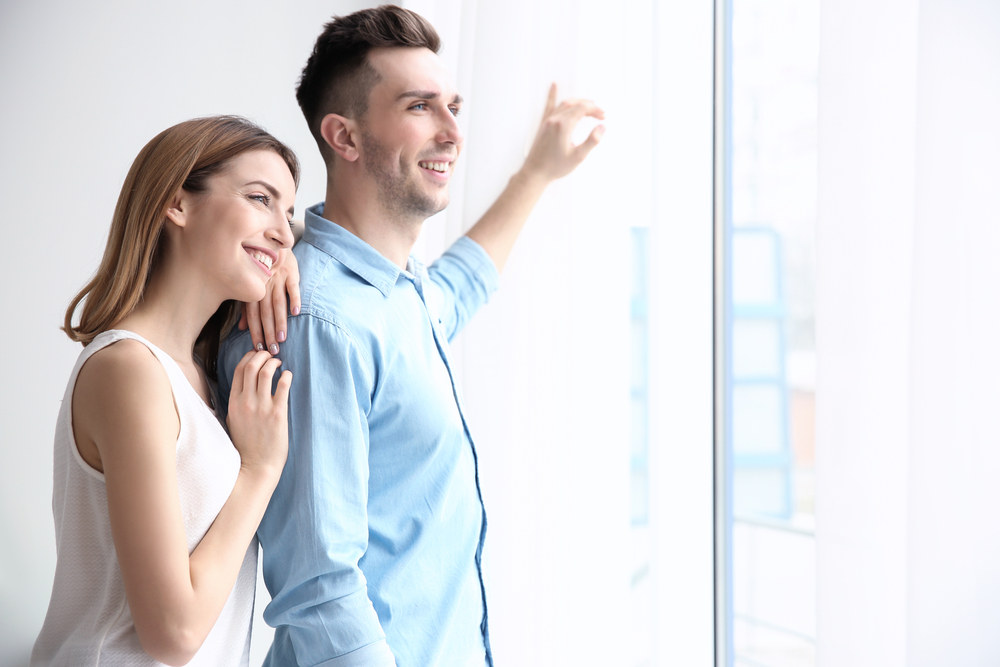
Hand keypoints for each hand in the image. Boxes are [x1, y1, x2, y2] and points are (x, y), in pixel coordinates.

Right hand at [225, 349, 290, 474]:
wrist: (256, 466)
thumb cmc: (246, 446)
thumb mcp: (233, 422)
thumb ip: (236, 404)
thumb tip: (242, 389)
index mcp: (234, 403)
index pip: (238, 371)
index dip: (249, 357)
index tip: (257, 354)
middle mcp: (246, 402)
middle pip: (251, 366)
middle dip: (262, 355)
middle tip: (270, 354)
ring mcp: (261, 407)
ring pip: (266, 372)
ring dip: (273, 362)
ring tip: (279, 363)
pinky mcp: (277, 413)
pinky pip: (282, 386)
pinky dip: (286, 375)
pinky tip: (288, 375)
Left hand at [239, 248, 300, 353]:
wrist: (270, 240)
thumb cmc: (259, 267)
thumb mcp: (250, 285)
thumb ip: (246, 307)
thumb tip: (240, 328)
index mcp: (253, 290)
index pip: (254, 315)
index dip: (255, 332)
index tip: (259, 347)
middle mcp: (264, 286)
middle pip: (265, 312)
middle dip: (268, 332)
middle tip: (272, 350)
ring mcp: (277, 278)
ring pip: (278, 303)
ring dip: (280, 321)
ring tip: (282, 338)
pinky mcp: (291, 272)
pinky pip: (292, 286)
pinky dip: (294, 299)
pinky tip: (296, 312)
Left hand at [519, 83, 604, 184]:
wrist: (535, 173)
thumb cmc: (556, 167)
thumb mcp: (578, 156)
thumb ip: (592, 141)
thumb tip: (602, 127)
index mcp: (563, 126)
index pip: (582, 109)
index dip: (595, 110)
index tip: (603, 116)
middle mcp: (554, 119)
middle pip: (575, 104)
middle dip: (589, 106)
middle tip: (600, 114)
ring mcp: (547, 121)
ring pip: (565, 104)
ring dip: (578, 102)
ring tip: (589, 106)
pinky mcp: (543, 124)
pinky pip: (549, 106)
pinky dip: (552, 95)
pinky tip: (554, 85)